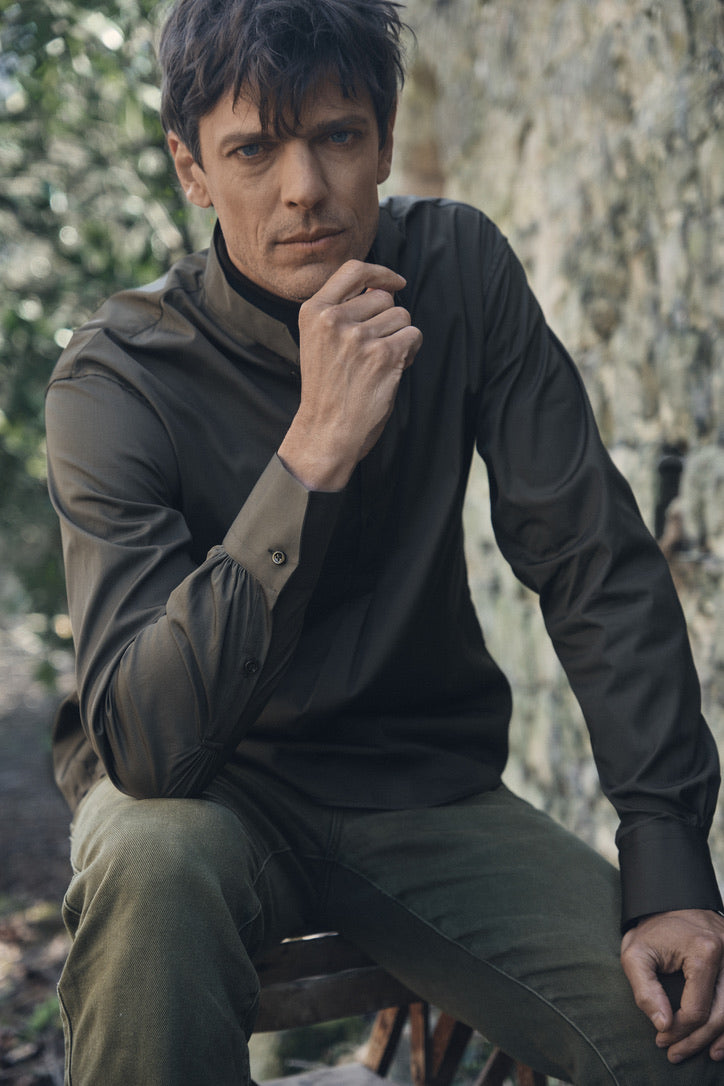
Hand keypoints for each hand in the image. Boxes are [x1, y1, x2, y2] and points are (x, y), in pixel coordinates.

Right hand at [278, 259, 421, 489]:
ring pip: (401, 316)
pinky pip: (413, 336)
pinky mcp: (383, 355)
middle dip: (387, 320)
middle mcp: (334, 319)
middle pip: (383, 298)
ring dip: (399, 337)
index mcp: (313, 311)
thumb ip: (345, 310)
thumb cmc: (327, 388)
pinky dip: (410, 351)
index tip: (395, 281)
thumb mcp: (319, 341)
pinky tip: (392, 369)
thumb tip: (385, 286)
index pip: (352, 269)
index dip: (379, 272)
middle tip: (372, 349)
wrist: (326, 429)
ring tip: (379, 362)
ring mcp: (359, 337)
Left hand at [621, 909, 723, 1062]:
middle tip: (674, 1053)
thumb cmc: (652, 930)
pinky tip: (720, 1040)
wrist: (670, 903)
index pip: (696, 1008)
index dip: (679, 1030)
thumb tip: (664, 1025)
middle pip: (720, 1015)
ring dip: (720, 1037)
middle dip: (696, 1040)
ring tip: (704, 1054)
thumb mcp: (635, 954)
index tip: (661, 1038)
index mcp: (704, 951)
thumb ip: (645, 990)